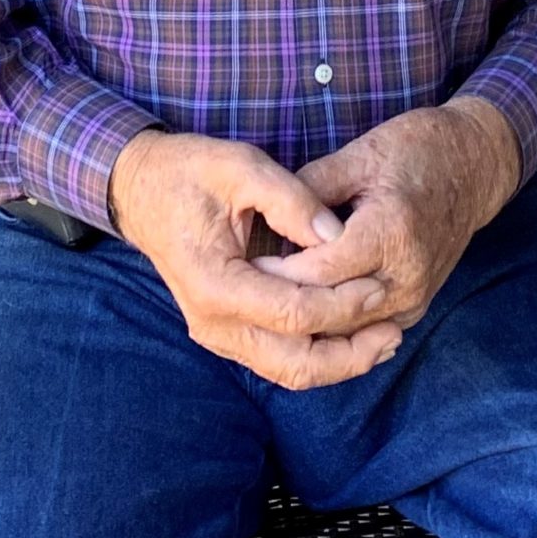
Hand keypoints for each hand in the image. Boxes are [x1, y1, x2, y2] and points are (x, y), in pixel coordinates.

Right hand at [106, 129, 404, 389]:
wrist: (142, 190)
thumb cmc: (188, 172)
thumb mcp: (240, 165)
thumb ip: (290, 199)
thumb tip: (337, 235)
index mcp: (215, 283)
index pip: (293, 312)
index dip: (342, 303)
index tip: (380, 285)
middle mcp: (213, 322)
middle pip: (295, 363)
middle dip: (350, 352)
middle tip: (394, 329)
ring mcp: (217, 334)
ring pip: (289, 372)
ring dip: (340, 362)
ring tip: (385, 340)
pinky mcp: (227, 333)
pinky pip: (279, 361)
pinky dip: (318, 355)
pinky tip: (353, 338)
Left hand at [268, 98, 520, 332]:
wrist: (474, 167)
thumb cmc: (417, 150)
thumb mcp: (360, 154)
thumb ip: (311, 189)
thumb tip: (267, 219)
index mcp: (390, 233)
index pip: (321, 272)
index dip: (278, 274)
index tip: (244, 268)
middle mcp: (406, 275)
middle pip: (333, 313)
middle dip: (286, 306)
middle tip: (244, 296)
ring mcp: (414, 297)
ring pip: (347, 333)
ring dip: (306, 324)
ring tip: (263, 309)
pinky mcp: (414, 307)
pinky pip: (365, 331)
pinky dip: (332, 328)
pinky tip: (298, 315)